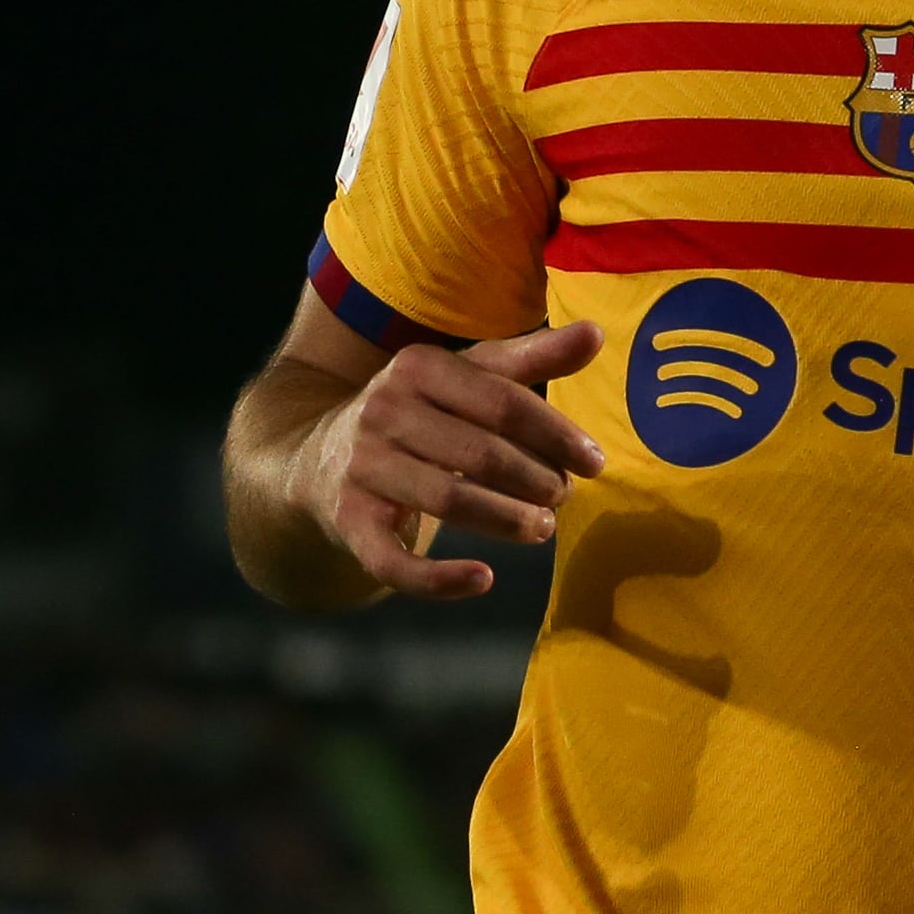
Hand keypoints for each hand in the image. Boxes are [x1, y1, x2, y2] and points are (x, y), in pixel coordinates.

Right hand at [299, 321, 604, 599]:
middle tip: (565, 497)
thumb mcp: (468, 375)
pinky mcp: (348, 521)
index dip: (556, 434)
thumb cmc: (420, 410)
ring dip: (505, 520)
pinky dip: (438, 578)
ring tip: (542, 529)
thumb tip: (597, 334)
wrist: (316, 454)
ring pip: (446, 501)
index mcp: (419, 366)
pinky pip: (393, 560)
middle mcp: (384, 411)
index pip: (503, 401)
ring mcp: (363, 467)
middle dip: (535, 479)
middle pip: (480, 452)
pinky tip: (484, 579)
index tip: (595, 462)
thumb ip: (532, 357)